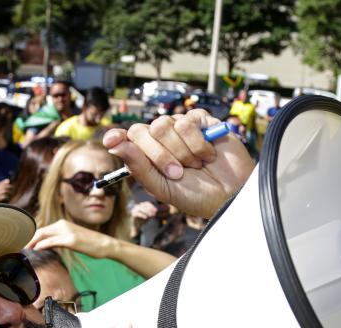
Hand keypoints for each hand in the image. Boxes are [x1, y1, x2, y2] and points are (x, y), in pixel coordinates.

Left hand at [27, 220, 114, 258]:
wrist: (105, 244)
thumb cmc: (90, 244)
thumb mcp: (72, 239)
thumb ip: (59, 240)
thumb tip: (46, 245)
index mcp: (62, 224)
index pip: (42, 229)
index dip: (31, 236)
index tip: (24, 243)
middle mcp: (63, 225)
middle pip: (40, 230)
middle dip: (28, 238)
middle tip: (20, 246)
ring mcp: (67, 232)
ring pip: (44, 234)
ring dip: (32, 241)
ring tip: (25, 248)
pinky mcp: (71, 240)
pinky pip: (52, 241)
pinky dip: (42, 244)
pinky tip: (36, 248)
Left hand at [102, 109, 253, 218]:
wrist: (230, 195)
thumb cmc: (196, 195)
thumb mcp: (162, 187)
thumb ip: (138, 166)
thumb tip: (113, 143)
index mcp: (149, 155)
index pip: (128, 138)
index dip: (118, 137)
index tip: (110, 140)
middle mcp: (162, 138)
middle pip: (145, 130)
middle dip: (160, 155)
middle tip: (178, 172)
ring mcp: (181, 127)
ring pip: (165, 125)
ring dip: (182, 151)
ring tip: (196, 165)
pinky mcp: (200, 120)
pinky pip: (188, 122)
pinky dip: (197, 144)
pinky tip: (208, 155)